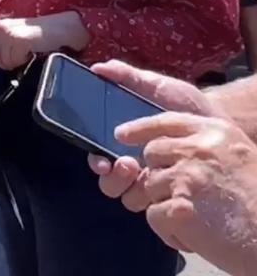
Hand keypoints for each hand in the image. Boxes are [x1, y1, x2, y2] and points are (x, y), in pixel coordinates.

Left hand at [0, 12, 89, 80]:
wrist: (61, 28)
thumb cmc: (42, 35)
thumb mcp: (17, 38)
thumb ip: (4, 48)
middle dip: (6, 63)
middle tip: (21, 56)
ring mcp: (6, 33)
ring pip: (4, 62)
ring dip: (16, 61)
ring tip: (27, 52)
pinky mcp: (16, 39)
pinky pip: (15, 60)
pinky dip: (23, 59)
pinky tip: (31, 51)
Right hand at [87, 60, 219, 210]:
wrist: (220, 127)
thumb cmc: (187, 106)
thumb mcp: (159, 87)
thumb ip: (128, 77)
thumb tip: (97, 67)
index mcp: (125, 140)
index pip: (99, 154)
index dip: (95, 158)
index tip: (101, 157)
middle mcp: (133, 164)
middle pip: (108, 180)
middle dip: (112, 176)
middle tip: (126, 163)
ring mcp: (152, 183)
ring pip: (126, 197)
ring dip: (128, 187)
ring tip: (141, 170)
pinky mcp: (171, 198)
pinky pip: (152, 208)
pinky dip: (152, 200)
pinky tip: (163, 183)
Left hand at [114, 111, 256, 272]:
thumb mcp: (236, 154)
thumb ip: (204, 145)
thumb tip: (166, 147)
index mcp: (214, 131)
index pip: (166, 120)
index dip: (141, 128)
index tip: (122, 134)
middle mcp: (198, 148)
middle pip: (152, 154)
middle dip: (158, 176)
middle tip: (184, 198)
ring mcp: (187, 176)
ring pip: (150, 187)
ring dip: (166, 207)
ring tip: (197, 220)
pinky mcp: (180, 207)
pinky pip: (154, 216)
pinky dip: (169, 232)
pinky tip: (194, 237)